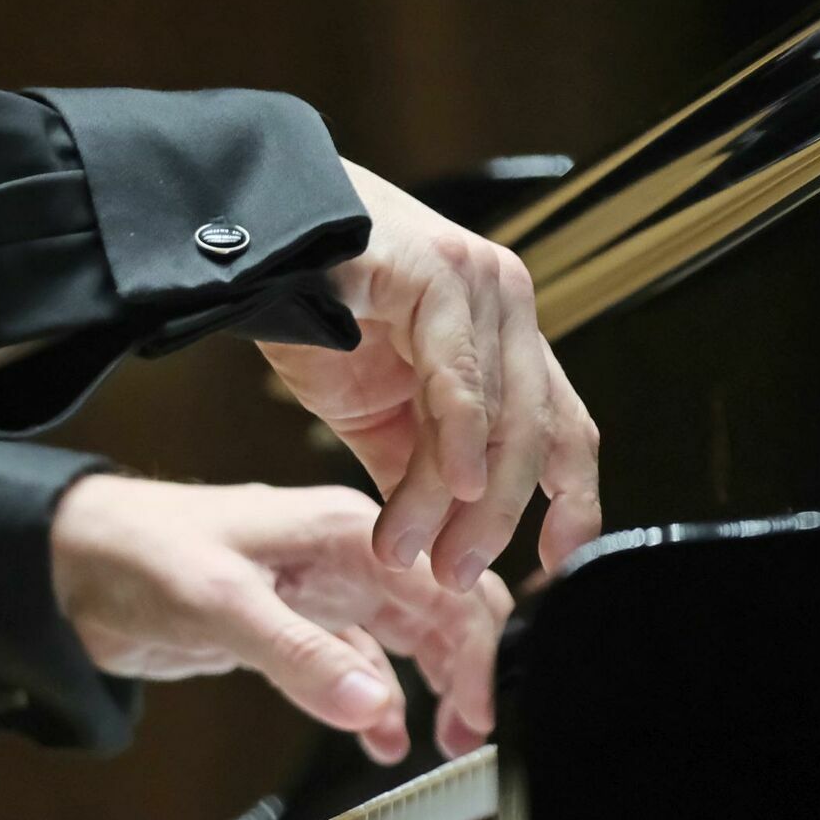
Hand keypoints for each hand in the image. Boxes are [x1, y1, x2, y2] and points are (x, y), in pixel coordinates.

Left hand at [50, 476, 511, 762]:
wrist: (67, 565)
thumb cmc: (137, 552)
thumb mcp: (222, 603)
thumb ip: (301, 656)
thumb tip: (374, 708)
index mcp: (347, 531)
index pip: (446, 588)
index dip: (479, 651)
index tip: (484, 711)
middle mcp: (348, 558)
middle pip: (444, 613)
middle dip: (471, 672)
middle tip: (474, 734)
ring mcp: (324, 594)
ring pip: (412, 641)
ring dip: (437, 688)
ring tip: (447, 740)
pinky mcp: (297, 627)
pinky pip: (359, 668)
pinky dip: (379, 705)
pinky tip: (383, 738)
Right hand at [257, 160, 600, 592]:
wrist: (245, 243)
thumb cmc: (312, 312)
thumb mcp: (377, 414)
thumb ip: (417, 473)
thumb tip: (440, 546)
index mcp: (505, 339)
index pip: (566, 429)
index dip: (573, 501)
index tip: (554, 562)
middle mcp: (507, 306)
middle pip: (537, 434)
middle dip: (499, 520)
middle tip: (455, 576)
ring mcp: (480, 284)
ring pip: (498, 416)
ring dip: (453, 501)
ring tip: (407, 550)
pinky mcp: (439, 272)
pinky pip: (460, 374)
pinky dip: (460, 439)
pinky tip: (454, 484)